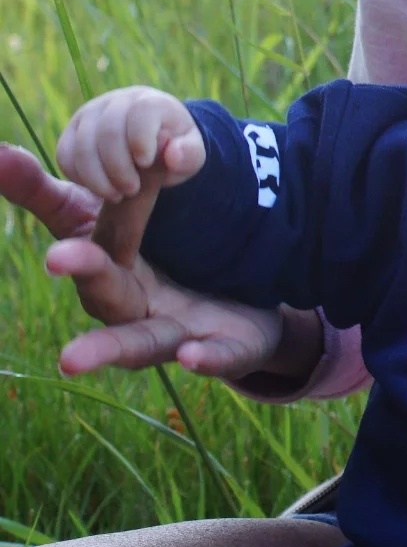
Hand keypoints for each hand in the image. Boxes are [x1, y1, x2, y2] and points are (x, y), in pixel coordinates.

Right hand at [2, 140, 318, 384]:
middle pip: (103, 291)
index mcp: (108, 267)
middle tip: (56, 257)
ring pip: (140, 343)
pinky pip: (219, 355)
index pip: (84, 241)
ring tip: (69, 361)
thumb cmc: (157, 255)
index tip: (23, 204)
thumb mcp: (119, 213)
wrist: (244, 302)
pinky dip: (205, 357)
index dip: (63, 228)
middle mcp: (132, 307)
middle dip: (83, 271)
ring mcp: (175, 333)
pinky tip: (192, 355)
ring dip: (107, 350)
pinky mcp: (226, 348)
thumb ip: (76, 185)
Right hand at [56, 86, 205, 200]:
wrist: (153, 142)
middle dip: (118, 168)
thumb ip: (189, 154)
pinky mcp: (72, 131)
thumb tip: (173, 155)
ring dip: (97, 178)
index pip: (140, 112)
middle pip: (108, 131)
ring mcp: (90, 115)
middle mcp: (116, 102)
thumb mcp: (192, 153)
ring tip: (116, 195)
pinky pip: (64, 155)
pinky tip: (99, 189)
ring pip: (82, 145)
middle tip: (131, 191)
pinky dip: (79, 177)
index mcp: (150, 101)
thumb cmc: (174, 147)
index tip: (145, 164)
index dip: (140, 140)